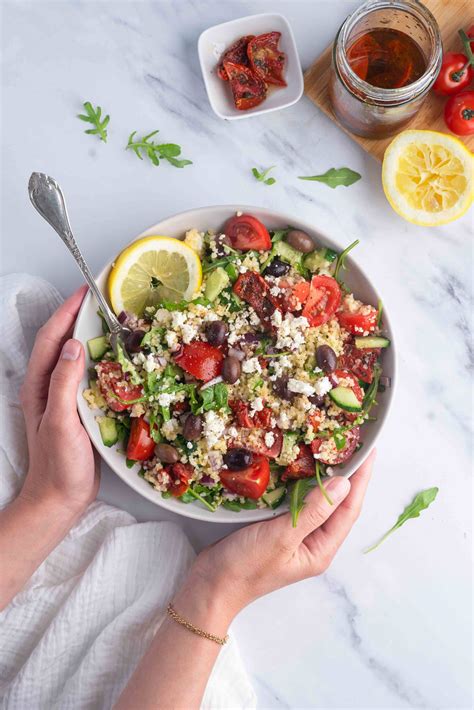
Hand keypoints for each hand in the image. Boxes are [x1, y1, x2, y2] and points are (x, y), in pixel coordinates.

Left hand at [19, 285, 98, 520]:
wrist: (60, 499)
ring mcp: (64, 398)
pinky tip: (120, 360)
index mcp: (39, 385)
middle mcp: (49, 387)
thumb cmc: (57, 464)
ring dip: (92, 337)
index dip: (67, 312)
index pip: (52, 338)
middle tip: (104, 300)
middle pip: (62, 342)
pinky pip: (90, 376)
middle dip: (79, 317)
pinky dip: (103, 361)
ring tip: (115, 321)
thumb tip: (74, 345)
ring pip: (77, 358)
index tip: (86, 291)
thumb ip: (65, 383)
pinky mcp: (79, 409)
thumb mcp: (60, 421)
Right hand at [176, 452, 374, 622]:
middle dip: (348, 476)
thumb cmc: (245, 566)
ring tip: (332, 449)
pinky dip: (302, 483)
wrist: (209, 586)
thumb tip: (344, 484)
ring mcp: (295, 535)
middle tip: (352, 444)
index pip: (349, 509)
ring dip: (325, 477)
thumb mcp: (282, 537)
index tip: (368, 451)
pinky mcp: (276, 528)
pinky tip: (299, 467)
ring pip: (317, 501)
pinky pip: (297, 502)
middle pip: (338, 505)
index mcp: (320, 549)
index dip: (361, 479)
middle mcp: (313, 542)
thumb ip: (313, 511)